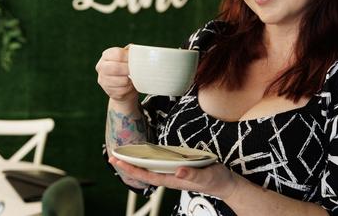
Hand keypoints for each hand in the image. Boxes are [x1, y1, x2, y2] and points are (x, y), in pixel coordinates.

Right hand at [95, 47, 137, 103]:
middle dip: (129, 69)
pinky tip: (131, 85)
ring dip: (131, 80)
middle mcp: (101, 67)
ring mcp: (103, 80)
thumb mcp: (128, 58)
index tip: (137, 59)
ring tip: (134, 78)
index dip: (129, 57)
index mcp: (106, 55)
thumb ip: (131, 52)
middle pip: (116, 68)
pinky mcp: (110, 92)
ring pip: (122, 81)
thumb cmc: (127, 68)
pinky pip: (123, 90)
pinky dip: (130, 88)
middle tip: (137, 70)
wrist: (123, 87)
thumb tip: (139, 51)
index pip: (117, 54)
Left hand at [109, 157, 237, 199]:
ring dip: (136, 161)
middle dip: (128, 165)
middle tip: (112, 155)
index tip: (117, 161)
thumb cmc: (215, 180)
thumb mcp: (206, 176)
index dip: (131, 169)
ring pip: (150, 168)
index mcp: (173, 180)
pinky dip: (148, 159)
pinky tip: (144, 154)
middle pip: (144, 172)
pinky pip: (159, 164)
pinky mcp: (178, 167)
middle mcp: (170, 177)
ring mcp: (173, 173)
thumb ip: (192, 175)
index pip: (147, 175)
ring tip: (124, 154)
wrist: (225, 183)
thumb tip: (178, 172)